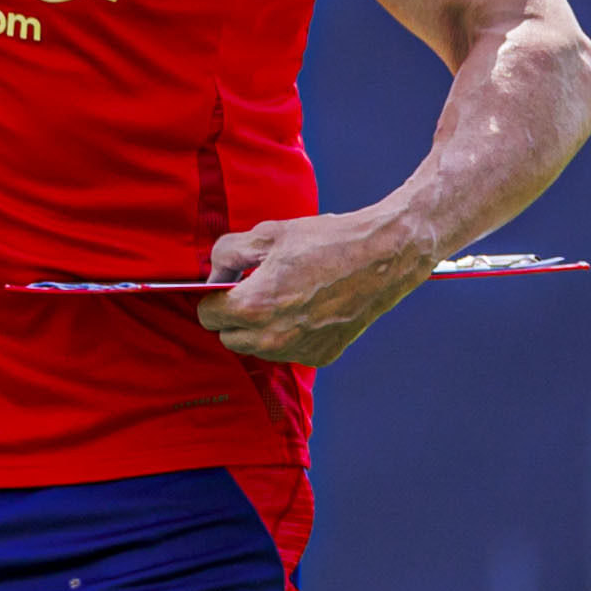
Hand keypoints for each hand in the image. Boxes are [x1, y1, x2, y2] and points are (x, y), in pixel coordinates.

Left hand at [194, 209, 436, 366]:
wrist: (383, 257)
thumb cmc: (326, 242)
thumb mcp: (266, 235)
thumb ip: (226, 255)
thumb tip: (212, 276)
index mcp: (254, 306)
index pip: (207, 315)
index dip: (214, 296)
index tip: (229, 285)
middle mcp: (274, 337)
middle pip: (228, 336)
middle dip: (233, 315)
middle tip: (255, 289)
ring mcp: (299, 349)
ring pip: (256, 348)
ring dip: (259, 328)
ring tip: (284, 297)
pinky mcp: (321, 355)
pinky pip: (287, 351)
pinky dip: (287, 335)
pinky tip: (306, 309)